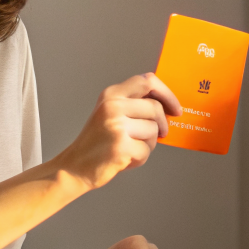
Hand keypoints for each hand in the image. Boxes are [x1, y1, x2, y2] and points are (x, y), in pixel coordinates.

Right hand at [55, 74, 181, 190]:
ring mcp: (116, 126)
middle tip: (160, 134)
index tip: (175, 108)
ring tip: (131, 148)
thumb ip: (133, 104)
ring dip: (148, 144)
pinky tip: (125, 159)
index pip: (147, 81)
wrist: (74, 168)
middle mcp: (112, 106)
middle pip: (155, 108)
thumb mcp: (110, 113)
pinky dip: (140, 158)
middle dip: (162, 124)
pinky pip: (146, 150)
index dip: (167, 94)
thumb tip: (167, 106)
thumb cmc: (97, 142)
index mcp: (111, 94)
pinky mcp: (120, 146)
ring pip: (153, 131)